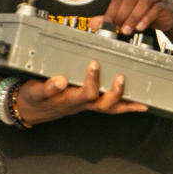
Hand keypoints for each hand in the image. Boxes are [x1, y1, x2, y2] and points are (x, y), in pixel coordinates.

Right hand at [9, 60, 147, 125]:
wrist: (30, 109)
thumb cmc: (34, 98)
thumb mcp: (34, 92)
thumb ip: (46, 88)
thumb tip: (60, 80)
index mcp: (68, 100)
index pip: (85, 93)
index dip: (92, 81)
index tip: (94, 64)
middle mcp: (80, 104)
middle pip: (103, 104)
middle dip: (115, 92)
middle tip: (121, 77)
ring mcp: (86, 105)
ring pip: (110, 108)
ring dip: (126, 104)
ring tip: (142, 100)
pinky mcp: (89, 102)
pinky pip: (111, 107)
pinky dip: (126, 107)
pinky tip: (139, 105)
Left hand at [94, 0, 172, 35]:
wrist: (166, 14)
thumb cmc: (143, 11)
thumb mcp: (125, 14)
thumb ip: (109, 18)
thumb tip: (93, 23)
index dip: (111, 11)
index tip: (107, 23)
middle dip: (122, 15)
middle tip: (117, 28)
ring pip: (143, 2)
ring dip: (133, 18)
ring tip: (127, 30)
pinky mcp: (164, 3)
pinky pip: (155, 9)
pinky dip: (146, 19)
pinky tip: (140, 27)